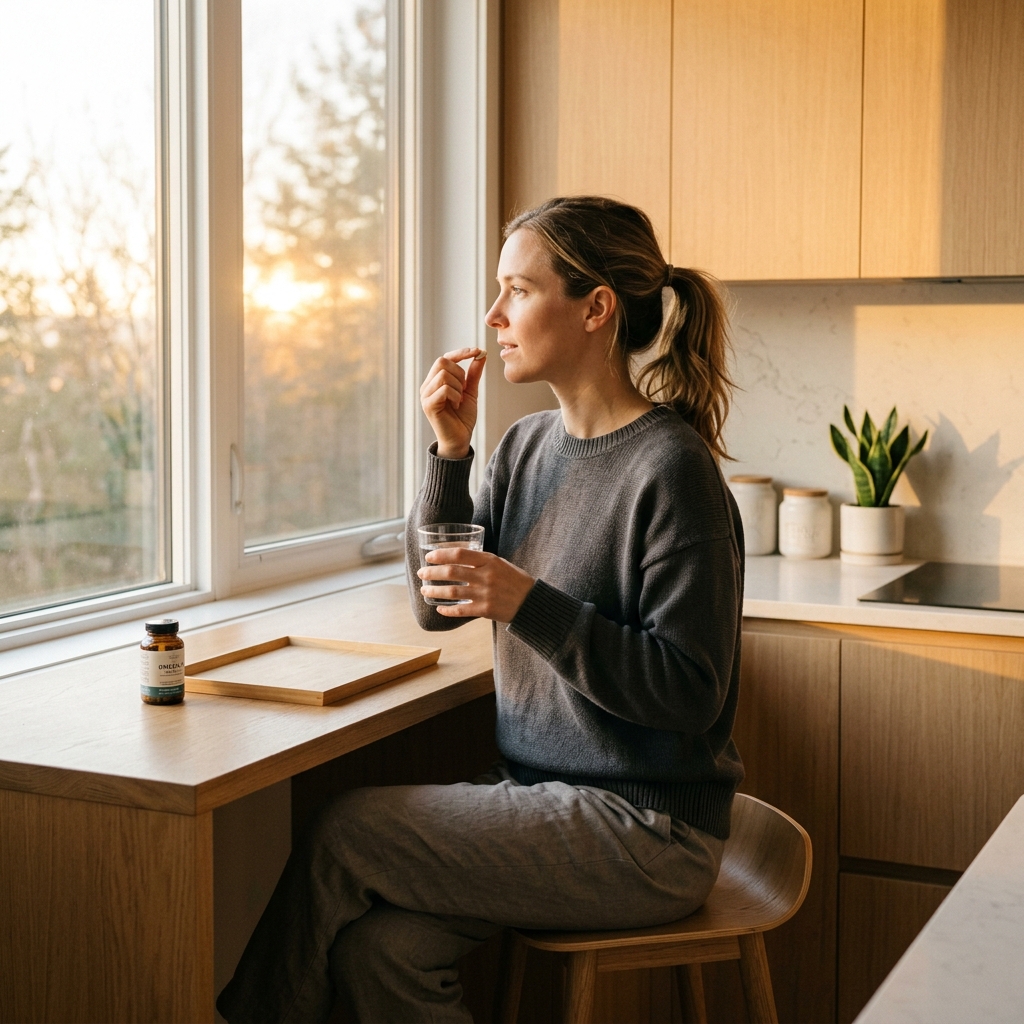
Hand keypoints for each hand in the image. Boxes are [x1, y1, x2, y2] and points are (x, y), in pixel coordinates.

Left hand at [418, 548, 534, 621]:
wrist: (531, 602)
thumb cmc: (514, 580)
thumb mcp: (500, 563)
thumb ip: (481, 561)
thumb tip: (456, 558)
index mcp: (490, 561)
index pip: (460, 554)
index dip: (441, 555)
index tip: (429, 557)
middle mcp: (486, 576)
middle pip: (451, 572)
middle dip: (432, 572)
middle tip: (421, 573)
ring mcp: (485, 594)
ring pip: (452, 592)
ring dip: (434, 591)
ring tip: (424, 591)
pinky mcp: (485, 610)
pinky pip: (461, 610)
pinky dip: (447, 610)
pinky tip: (439, 608)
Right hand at [420, 347, 485, 458]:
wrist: (460, 439)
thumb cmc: (463, 418)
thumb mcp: (470, 391)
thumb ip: (473, 374)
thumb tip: (480, 354)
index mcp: (435, 381)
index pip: (445, 358)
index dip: (461, 353)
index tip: (478, 351)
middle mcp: (427, 386)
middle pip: (442, 362)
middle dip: (459, 373)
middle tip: (464, 389)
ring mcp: (426, 395)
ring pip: (444, 375)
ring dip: (458, 386)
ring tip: (459, 400)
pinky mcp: (428, 405)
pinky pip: (444, 389)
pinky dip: (456, 395)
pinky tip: (457, 405)